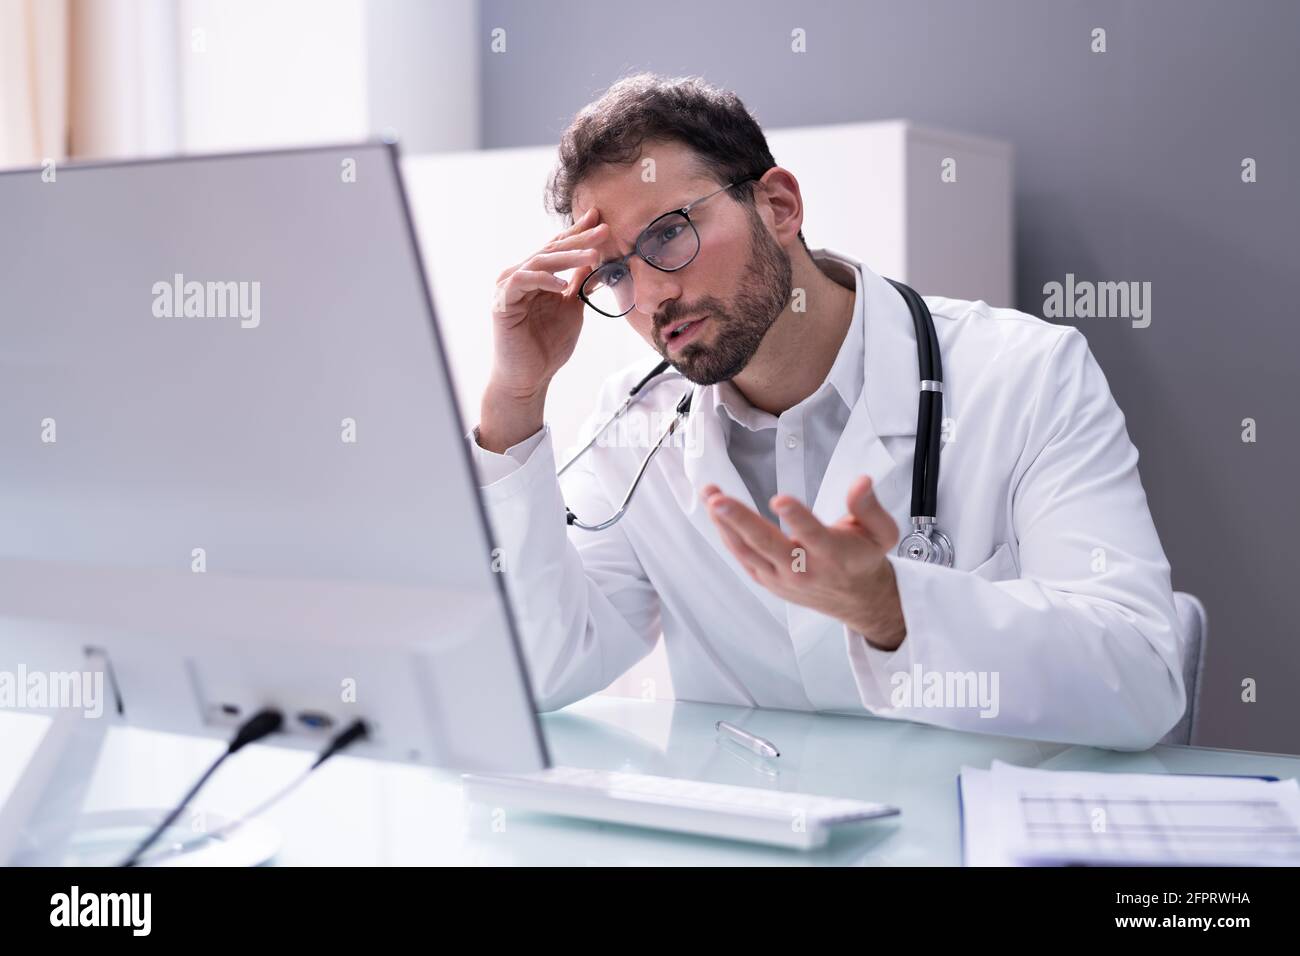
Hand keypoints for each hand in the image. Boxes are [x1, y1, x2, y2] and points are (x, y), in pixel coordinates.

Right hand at [479, 208, 608, 450]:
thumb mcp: (571, 309)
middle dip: (579, 239)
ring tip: (593, 255)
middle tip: (604, 230)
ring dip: (568, 257)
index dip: (578, 232)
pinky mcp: (502, 301)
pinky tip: (564, 285)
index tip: (600, 219)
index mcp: (536, 275)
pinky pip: (522, 281)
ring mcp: (508, 286)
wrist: (528, 378)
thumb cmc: (547, 346)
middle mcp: (520, 275)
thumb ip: (579, 285)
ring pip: (540, 261)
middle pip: (552, 249)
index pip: (558, 248)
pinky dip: (544, 280)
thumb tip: (596, 261)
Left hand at [702, 476, 907, 650]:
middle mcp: (805, 569)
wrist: (856, 599)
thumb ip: (870, 507)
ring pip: (748, 551)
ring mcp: (781, 578)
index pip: (813, 536)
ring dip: (725, 524)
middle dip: (741, 521)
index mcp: (834, 555)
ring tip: (710, 495)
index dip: (797, 518)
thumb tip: (862, 481)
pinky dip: (726, 534)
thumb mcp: (881, 532)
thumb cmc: (863, 558)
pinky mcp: (767, 579)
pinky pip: (742, 556)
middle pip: (768, 545)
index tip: (780, 499)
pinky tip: (715, 512)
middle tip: (719, 501)